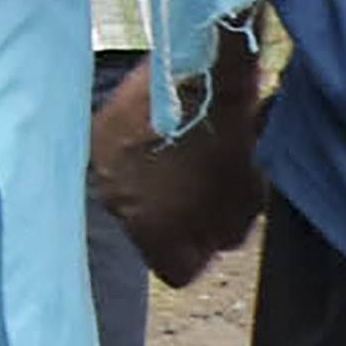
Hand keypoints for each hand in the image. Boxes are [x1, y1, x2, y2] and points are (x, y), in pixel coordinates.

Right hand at [92, 23, 270, 289]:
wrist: (200, 74)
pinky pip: (120, 157)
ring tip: (182, 157)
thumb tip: (208, 241)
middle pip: (147, 229)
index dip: (199, 256)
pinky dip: (141, 151)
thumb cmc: (231, 145)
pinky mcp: (97, 130)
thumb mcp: (248, 203)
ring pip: (130, 191)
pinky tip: (165, 133)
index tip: (214, 234)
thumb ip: (224, 236)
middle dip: (171, 217)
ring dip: (153, 183)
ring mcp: (101, 165)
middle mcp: (114, 205)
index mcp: (150, 231)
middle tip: (201, 191)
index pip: (173, 271)